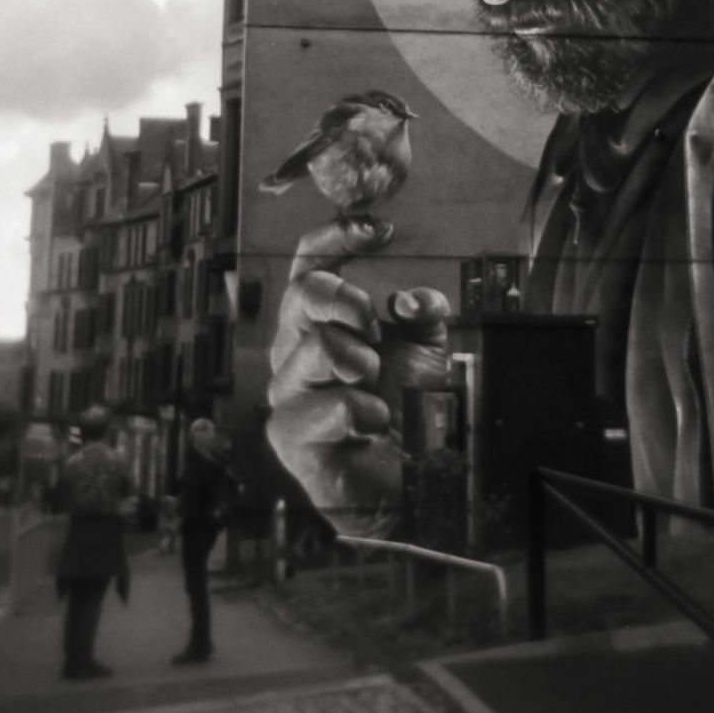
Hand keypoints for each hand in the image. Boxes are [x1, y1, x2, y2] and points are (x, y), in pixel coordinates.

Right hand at [266, 218, 451, 536]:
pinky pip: (330, 405)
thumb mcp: (427, 349)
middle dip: (348, 301)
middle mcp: (294, 350)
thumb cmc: (409, 411)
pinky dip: (365, 413)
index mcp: (320, 322)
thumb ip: (423, 314)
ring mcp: (287, 392)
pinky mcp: (289, 434)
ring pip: (316, 347)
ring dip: (362, 365)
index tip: (379, 229)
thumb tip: (409, 299)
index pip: (309, 263)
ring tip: (376, 390)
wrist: (411, 483)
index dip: (335, 237)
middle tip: (374, 330)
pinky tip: (373, 427)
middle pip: (302, 292)